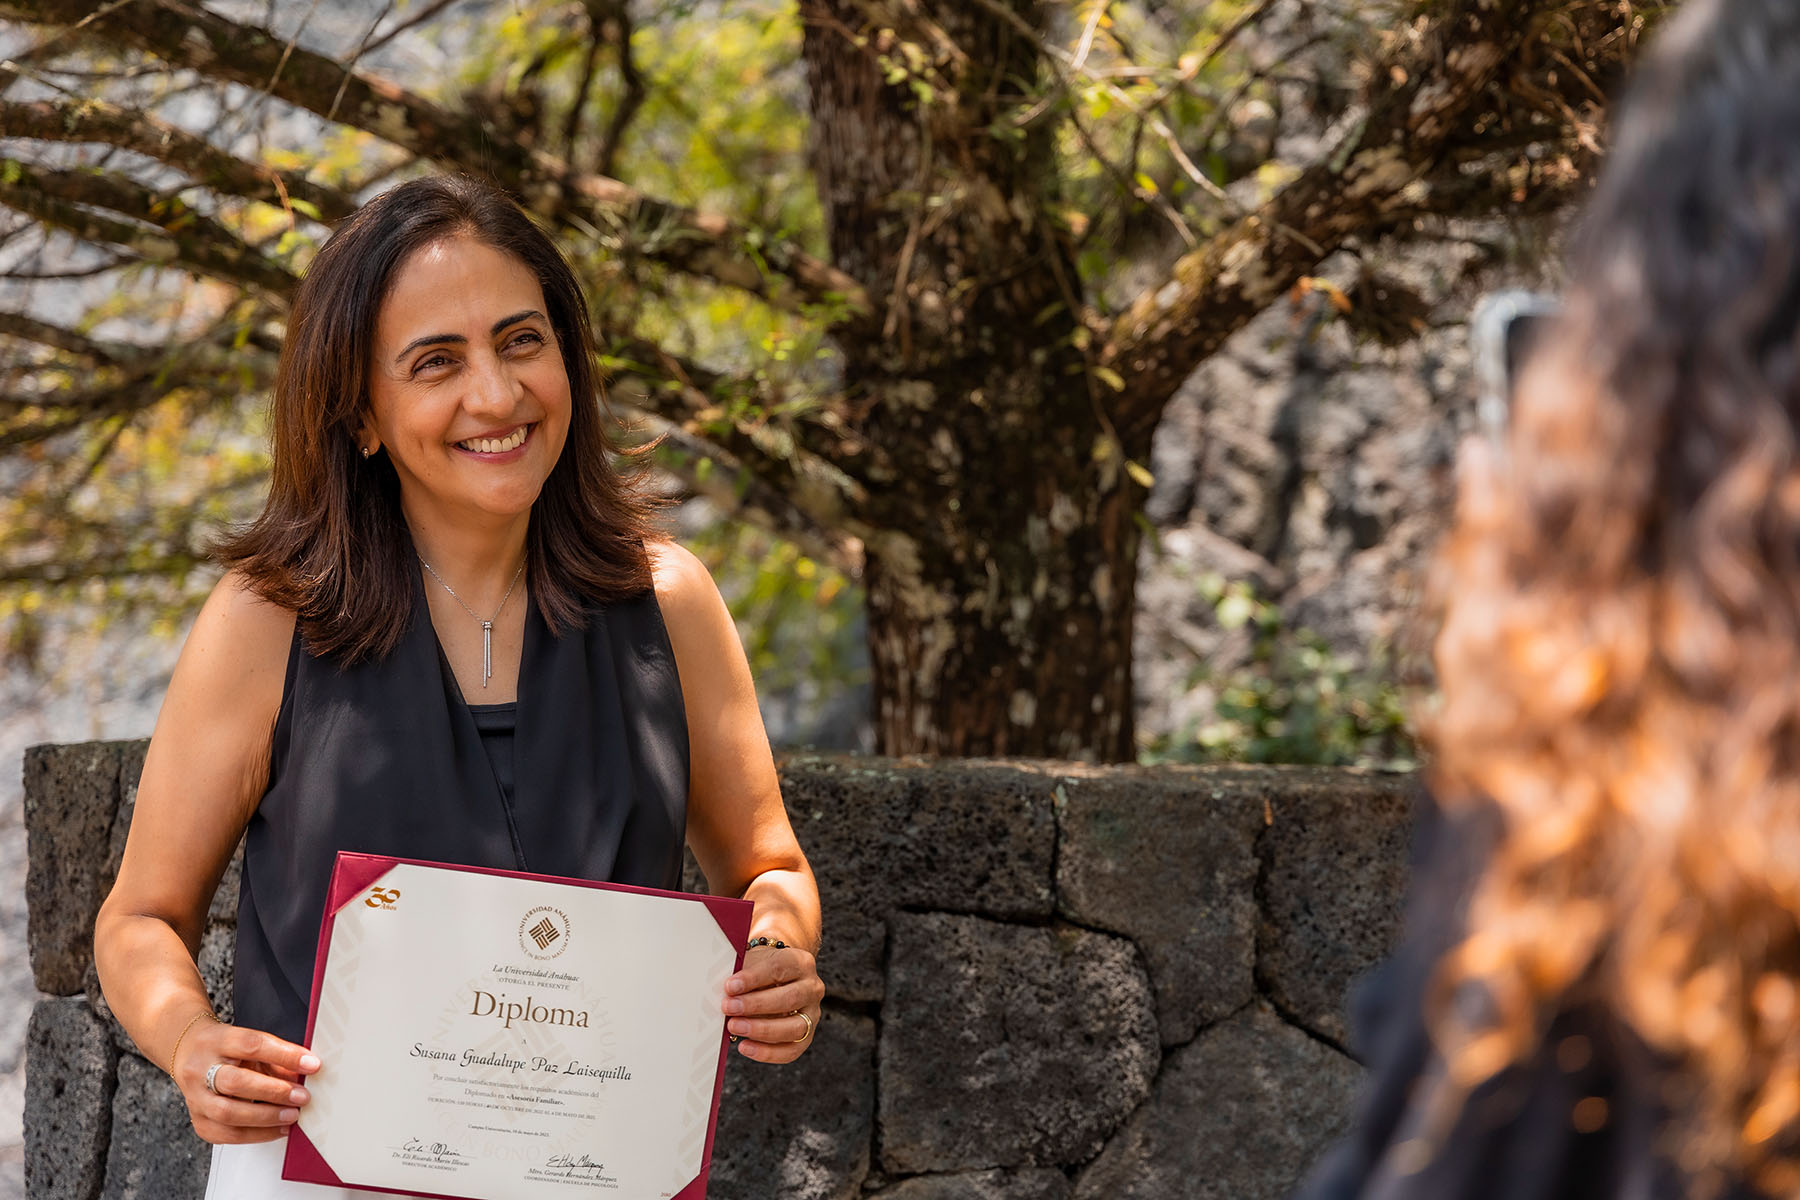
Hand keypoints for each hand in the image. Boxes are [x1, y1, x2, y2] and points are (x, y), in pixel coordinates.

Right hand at [172, 1019, 321, 1143]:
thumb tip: (306, 1072)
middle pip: (235, 1083)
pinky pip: (225, 1135)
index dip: (285, 1055)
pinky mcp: (197, 1119)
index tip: (312, 1064)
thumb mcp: (249, 1041)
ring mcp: (195, 1097)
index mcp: (217, 1041)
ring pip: (227, 1113)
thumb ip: (276, 1056)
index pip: (252, 1045)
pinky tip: (276, 1129)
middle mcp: (200, 1069)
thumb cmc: (225, 1047)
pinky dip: (255, 1135)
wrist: (188, 1051)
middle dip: (274, 1092)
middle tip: (301, 1097)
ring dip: (266, 1118)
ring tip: (292, 1116)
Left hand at [722, 942, 823, 1062]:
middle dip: (756, 1005)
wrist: (779, 977)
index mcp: (800, 962)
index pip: (779, 968)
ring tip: (734, 1027)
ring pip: (795, 1027)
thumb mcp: (753, 963)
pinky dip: (767, 1053)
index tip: (730, 986)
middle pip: (790, 998)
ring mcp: (812, 1013)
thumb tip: (720, 991)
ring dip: (761, 1030)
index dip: (753, 978)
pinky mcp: (807, 1036)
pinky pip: (791, 1050)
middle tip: (729, 1007)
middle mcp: (812, 987)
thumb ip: (741, 974)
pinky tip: (745, 1046)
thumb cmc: (762, 970)